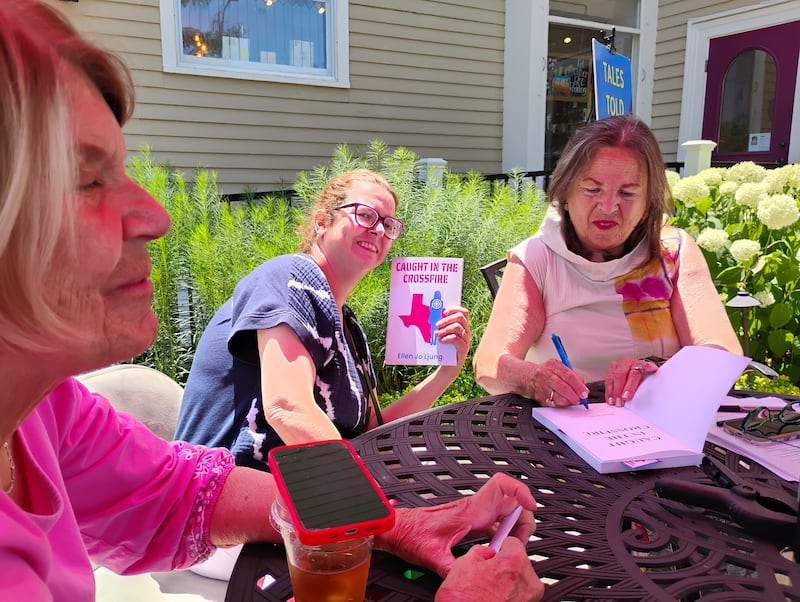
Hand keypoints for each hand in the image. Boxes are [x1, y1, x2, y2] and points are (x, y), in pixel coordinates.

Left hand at [375, 473, 535, 576]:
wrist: (398, 528)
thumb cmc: (412, 535)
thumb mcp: (433, 557)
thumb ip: (454, 569)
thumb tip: (469, 580)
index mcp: (470, 512)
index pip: (501, 487)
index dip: (521, 491)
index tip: (531, 506)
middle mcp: (474, 508)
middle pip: (511, 501)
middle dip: (523, 519)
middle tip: (520, 540)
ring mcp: (473, 513)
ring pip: (505, 511)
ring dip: (514, 526)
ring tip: (510, 546)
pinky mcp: (470, 520)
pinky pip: (495, 520)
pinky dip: (503, 532)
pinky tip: (498, 547)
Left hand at [435, 306, 470, 364]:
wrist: (448, 367)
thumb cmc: (445, 349)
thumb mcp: (444, 335)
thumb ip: (442, 326)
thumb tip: (433, 315)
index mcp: (463, 326)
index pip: (464, 312)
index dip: (454, 309)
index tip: (444, 312)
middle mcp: (466, 331)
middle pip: (460, 317)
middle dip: (447, 319)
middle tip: (437, 324)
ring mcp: (466, 340)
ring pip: (458, 327)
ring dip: (445, 329)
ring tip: (436, 334)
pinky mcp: (464, 348)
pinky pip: (456, 338)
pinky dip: (446, 338)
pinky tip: (440, 341)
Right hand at [435, 538, 543, 601]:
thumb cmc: (463, 601)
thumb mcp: (463, 564)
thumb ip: (481, 551)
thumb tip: (486, 552)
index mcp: (514, 562)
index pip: (513, 542)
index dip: (500, 547)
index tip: (495, 553)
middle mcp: (528, 581)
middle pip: (519, 562)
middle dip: (504, 566)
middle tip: (486, 576)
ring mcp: (530, 599)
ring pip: (520, 581)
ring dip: (507, 583)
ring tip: (487, 591)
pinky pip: (519, 596)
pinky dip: (508, 597)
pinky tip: (492, 600)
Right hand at [529, 359, 588, 407]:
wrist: (528, 376)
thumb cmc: (546, 372)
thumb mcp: (559, 367)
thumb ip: (572, 375)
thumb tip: (582, 386)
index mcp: (552, 365)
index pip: (568, 376)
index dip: (578, 386)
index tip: (584, 392)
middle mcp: (545, 374)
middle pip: (563, 387)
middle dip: (574, 395)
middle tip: (579, 399)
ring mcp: (540, 386)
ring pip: (558, 397)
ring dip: (568, 401)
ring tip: (572, 401)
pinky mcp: (538, 396)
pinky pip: (552, 403)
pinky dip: (560, 404)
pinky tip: (563, 402)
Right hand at [605, 357, 658, 405]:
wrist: (641, 367)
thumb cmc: (646, 374)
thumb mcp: (650, 378)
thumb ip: (648, 386)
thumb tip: (646, 399)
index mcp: (639, 364)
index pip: (633, 375)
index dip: (629, 387)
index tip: (626, 397)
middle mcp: (628, 362)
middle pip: (620, 375)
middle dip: (618, 390)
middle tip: (619, 402)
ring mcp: (618, 364)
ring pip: (612, 377)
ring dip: (612, 392)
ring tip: (613, 402)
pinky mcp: (612, 368)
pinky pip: (607, 380)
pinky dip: (608, 391)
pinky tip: (609, 399)